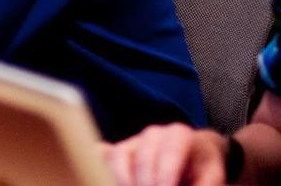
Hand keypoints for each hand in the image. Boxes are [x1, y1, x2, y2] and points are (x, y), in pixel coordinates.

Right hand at [102, 124, 226, 185]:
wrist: (194, 155)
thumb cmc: (203, 167)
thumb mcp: (213, 176)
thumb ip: (204, 185)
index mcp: (179, 134)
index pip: (169, 152)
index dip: (166, 174)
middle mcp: (153, 133)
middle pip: (143, 157)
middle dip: (146, 182)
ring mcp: (133, 140)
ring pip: (120, 156)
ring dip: (124, 179)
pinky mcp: (117, 151)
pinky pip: (102, 156)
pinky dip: (101, 169)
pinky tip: (105, 180)